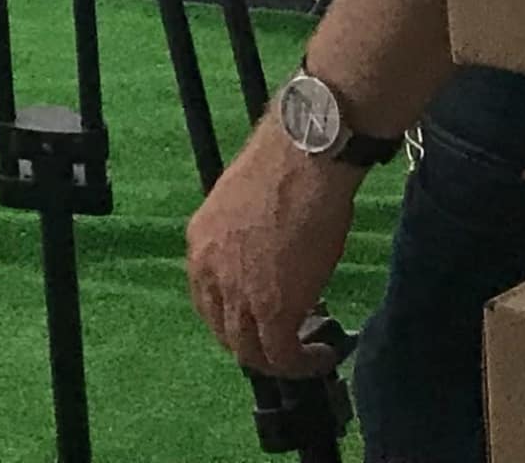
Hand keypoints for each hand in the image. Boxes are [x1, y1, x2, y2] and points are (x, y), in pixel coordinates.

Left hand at [186, 123, 360, 377]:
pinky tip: (323, 353)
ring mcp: (238, 293)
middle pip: (225, 332)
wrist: (303, 159)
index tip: (263, 322)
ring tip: (307, 353)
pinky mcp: (273, 309)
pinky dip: (302, 364)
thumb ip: (243, 244)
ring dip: (279, 360)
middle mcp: (209, 272)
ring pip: (250, 352)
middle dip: (256, 346)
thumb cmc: (284, 171)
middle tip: (288, 345)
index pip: (208, 302)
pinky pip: (282, 356)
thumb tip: (265, 264)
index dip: (236, 320)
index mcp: (200, 245)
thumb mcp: (244, 211)